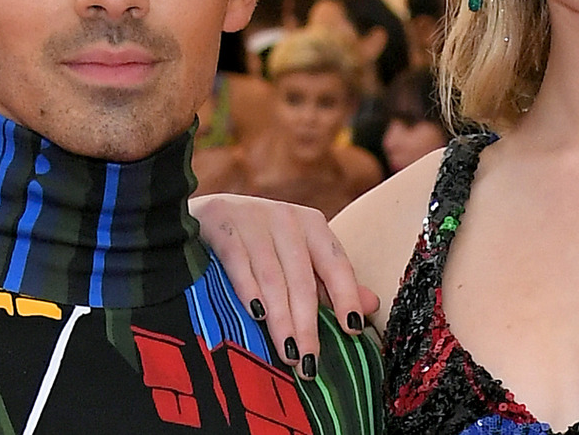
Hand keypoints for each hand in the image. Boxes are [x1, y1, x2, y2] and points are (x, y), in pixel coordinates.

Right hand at [190, 193, 378, 376]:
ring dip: (280, 319)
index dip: (346, 296)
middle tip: (309, 362)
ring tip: (287, 353)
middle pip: (302, 279)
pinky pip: (239, 263)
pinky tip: (256, 315)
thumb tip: (372, 306)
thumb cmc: (260, 244)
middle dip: (307, 324)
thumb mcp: (298, 257)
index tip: (353, 330)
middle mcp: (286, 218)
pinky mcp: (221, 226)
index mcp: (312, 225)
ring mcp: (253, 220)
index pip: (336, 264)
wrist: (205, 216)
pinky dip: (248, 289)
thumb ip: (331, 283)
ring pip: (272, 278)